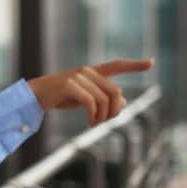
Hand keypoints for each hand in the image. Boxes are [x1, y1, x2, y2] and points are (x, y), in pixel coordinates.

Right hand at [28, 59, 153, 125]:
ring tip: (95, 124)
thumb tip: (124, 101)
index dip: (134, 65)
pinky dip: (94, 116)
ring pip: (104, 99)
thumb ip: (103, 97)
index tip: (151, 63)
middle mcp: (87, 71)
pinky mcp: (69, 85)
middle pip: (115, 91)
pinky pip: (91, 102)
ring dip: (103, 116)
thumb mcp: (85, 97)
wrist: (35, 95)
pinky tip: (89, 123)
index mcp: (92, 72)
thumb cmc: (60, 96)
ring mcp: (78, 77)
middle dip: (115, 110)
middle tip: (104, 122)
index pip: (116, 65)